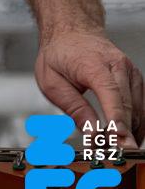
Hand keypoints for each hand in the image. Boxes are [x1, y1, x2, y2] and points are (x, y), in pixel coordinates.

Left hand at [35, 29, 143, 145]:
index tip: (119, 140)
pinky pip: (141, 108)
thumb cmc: (59, 55)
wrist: (72, 31)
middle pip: (128, 106)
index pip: (111, 94)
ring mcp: (131, 73)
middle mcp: (118, 66)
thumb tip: (93, 134)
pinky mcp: (136, 81)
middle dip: (125, 134)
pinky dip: (134, 125)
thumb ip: (73, 108)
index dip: (116, 120)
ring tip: (117, 152)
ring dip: (131, 133)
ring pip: (138, 110)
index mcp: (94, 64)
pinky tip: (124, 138)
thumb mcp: (52, 81)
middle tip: (117, 157)